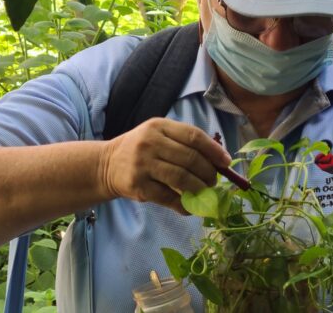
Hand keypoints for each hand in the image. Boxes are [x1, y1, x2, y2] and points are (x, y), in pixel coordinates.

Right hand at [99, 118, 231, 213]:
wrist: (106, 165)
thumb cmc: (142, 149)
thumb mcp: (159, 135)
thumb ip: (185, 143)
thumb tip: (219, 161)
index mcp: (159, 126)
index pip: (194, 136)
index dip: (214, 150)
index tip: (226, 162)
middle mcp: (150, 142)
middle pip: (190, 159)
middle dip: (208, 173)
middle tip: (214, 181)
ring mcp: (143, 164)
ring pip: (181, 179)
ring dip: (199, 189)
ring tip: (206, 193)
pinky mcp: (138, 186)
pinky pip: (168, 198)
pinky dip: (184, 205)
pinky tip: (191, 207)